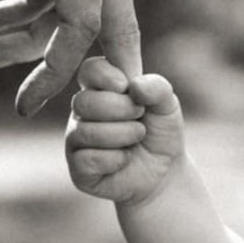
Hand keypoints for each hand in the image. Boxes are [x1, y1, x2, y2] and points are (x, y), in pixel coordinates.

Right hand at [66, 56, 184, 206]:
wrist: (164, 172)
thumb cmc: (160, 131)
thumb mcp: (167, 105)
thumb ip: (156, 88)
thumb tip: (134, 86)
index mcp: (99, 88)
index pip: (89, 70)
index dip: (108, 77)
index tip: (128, 88)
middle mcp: (82, 111)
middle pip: (83, 102)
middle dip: (120, 109)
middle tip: (140, 116)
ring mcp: (76, 139)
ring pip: (85, 132)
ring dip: (122, 135)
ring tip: (137, 136)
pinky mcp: (78, 168)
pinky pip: (87, 160)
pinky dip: (115, 160)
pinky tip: (124, 160)